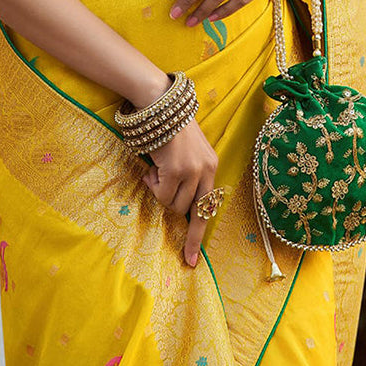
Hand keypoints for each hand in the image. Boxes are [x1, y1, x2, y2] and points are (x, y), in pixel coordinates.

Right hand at [142, 118, 218, 267]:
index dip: (197, 236)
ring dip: (161, 192)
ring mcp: (193, 171)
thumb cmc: (170, 128)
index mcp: (212, 166)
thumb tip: (177, 205)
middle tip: (160, 183)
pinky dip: (153, 185)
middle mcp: (207, 170)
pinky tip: (153, 167)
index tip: (190, 261)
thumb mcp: (187, 153)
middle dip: (173, 205)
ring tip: (158, 170)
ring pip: (174, 205)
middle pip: (190, 211)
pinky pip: (162, 195)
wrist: (161, 104)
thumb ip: (187, 176)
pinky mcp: (177, 170)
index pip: (209, 208)